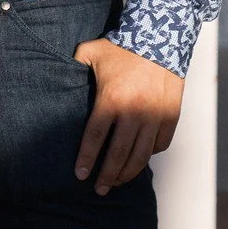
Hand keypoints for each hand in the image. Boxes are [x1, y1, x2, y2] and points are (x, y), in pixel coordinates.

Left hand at [73, 38, 182, 195]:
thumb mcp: (89, 52)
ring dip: (128, 172)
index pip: (95, 138)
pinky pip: (159, 144)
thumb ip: (73, 65)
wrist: (160, 39)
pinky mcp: (171, 116)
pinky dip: (149, 154)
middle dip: (107, 175)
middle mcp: (134, 113)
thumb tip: (56, 77)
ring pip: (141, 155)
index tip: (80, 175)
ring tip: (117, 182)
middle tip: (99, 189)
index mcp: (111, 100)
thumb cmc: (120, 47)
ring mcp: (154, 116)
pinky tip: (138, 159)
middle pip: (118, 154)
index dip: (87, 159)